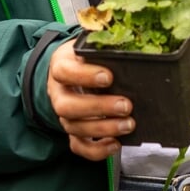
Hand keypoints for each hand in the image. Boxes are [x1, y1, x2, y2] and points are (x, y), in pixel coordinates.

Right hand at [47, 39, 130, 161]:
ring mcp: (64, 115)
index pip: (65, 71)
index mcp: (61, 66)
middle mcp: (59, 93)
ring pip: (74, 128)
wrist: (70, 71)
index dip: (85, 76)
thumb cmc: (86, 58)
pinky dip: (97, 151)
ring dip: (103, 129)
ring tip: (128, 124)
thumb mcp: (91, 46)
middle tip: (125, 105)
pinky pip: (78, 147)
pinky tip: (116, 144)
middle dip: (98, 107)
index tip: (109, 76)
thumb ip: (104, 44)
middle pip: (67, 106)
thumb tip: (130, 39)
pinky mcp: (72, 132)